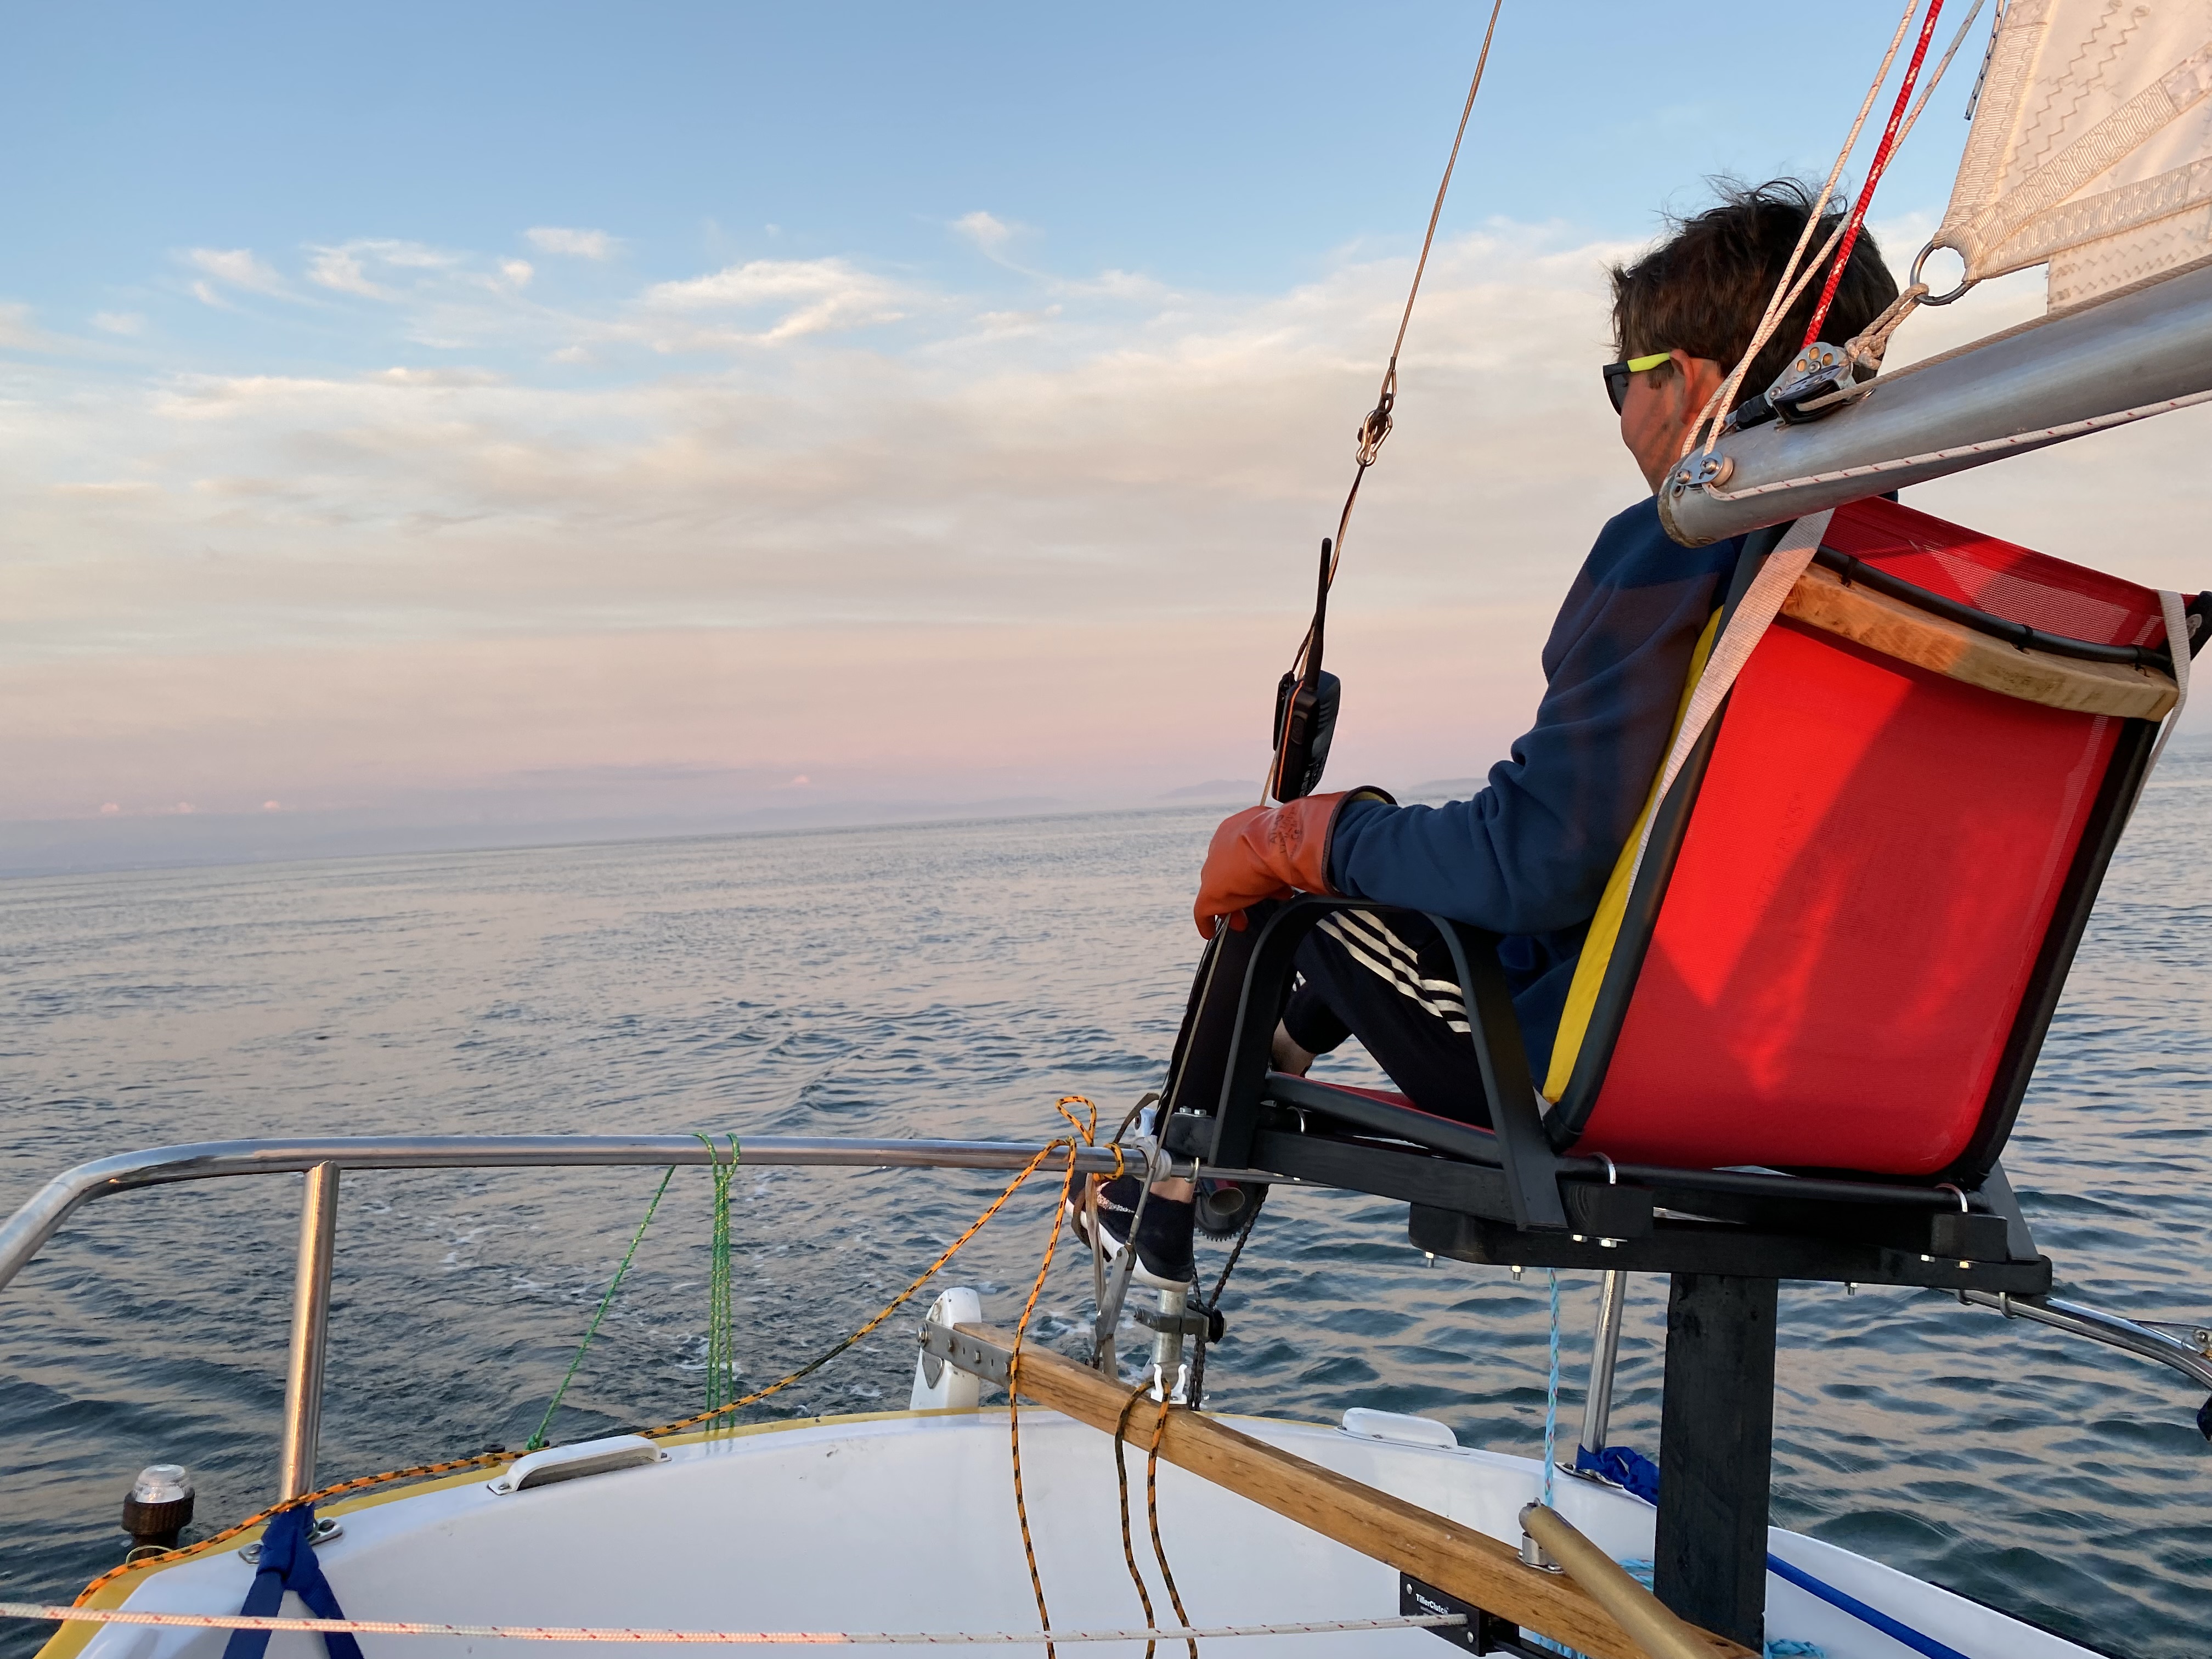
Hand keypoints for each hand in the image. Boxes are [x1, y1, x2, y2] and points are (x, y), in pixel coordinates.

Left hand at [1191, 788, 1391, 936]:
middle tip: (1252, 906)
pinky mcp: (1212, 891)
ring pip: (1221, 890)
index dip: (1255, 871)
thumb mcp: (1299, 837)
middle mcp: (1225, 841)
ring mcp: (1216, 866)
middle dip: (1243, 890)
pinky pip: (1204, 910)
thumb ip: (1306, 840)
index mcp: (1243, 825)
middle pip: (1230, 871)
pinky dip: (1207, 922)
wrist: (1284, 840)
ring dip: (1235, 906)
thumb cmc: (1300, 835)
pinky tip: (1210, 932)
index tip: (1270, 887)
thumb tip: (1340, 833)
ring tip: (1243, 921)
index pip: (1243, 851)